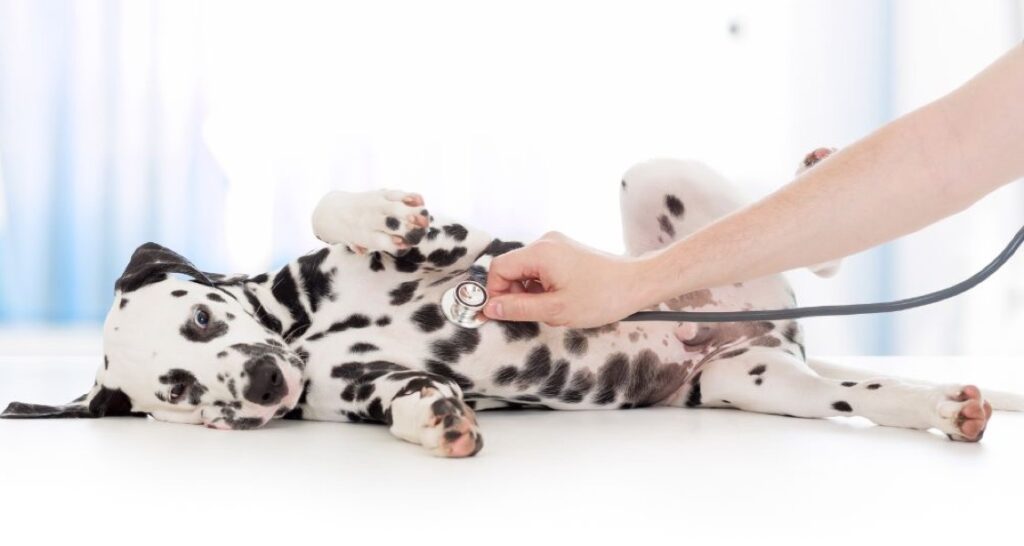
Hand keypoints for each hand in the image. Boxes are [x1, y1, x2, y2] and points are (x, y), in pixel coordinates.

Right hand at [483, 232, 649, 327]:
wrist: (637, 284)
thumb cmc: (602, 297)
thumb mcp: (555, 310)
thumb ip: (518, 308)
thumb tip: (489, 308)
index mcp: (540, 252)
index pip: (498, 268)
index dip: (494, 293)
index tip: (501, 314)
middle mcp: (546, 242)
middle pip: (511, 268)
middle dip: (514, 293)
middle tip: (532, 314)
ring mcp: (557, 245)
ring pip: (525, 270)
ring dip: (529, 292)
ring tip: (551, 308)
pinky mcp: (565, 251)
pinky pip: (540, 268)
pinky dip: (542, 286)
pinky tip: (560, 299)